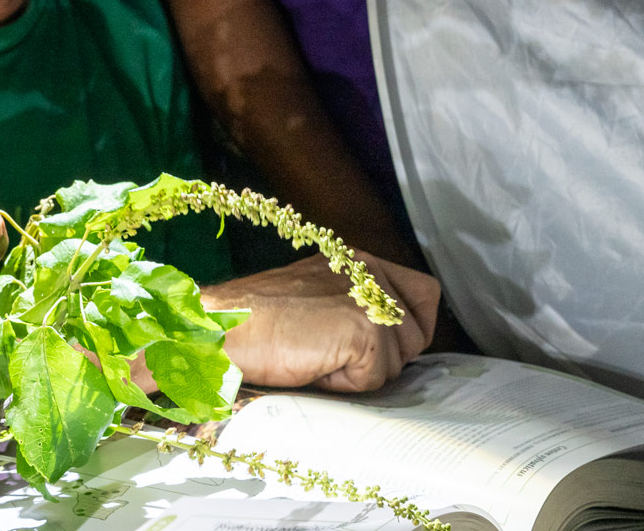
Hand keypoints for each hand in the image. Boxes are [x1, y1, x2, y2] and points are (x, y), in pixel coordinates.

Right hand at [203, 251, 441, 390]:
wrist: (221, 328)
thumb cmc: (252, 322)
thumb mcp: (314, 299)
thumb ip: (354, 307)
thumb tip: (386, 343)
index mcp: (358, 261)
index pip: (423, 295)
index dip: (411, 329)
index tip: (381, 348)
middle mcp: (369, 272)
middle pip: (415, 335)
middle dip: (380, 358)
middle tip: (329, 352)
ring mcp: (370, 299)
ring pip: (397, 361)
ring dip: (359, 372)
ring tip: (316, 355)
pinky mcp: (365, 329)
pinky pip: (374, 378)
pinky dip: (344, 383)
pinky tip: (313, 363)